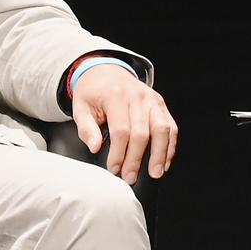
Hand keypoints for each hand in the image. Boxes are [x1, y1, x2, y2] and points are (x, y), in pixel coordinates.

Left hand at [71, 62, 176, 181]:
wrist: (105, 72)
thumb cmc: (93, 92)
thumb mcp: (80, 107)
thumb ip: (86, 128)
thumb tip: (95, 147)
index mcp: (116, 96)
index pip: (121, 130)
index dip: (119, 153)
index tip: (114, 168)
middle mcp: (138, 96)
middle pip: (142, 133)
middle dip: (137, 159)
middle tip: (130, 177)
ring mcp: (152, 100)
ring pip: (162, 129)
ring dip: (160, 154)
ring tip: (154, 172)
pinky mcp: (160, 104)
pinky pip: (170, 126)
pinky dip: (169, 145)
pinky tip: (164, 161)